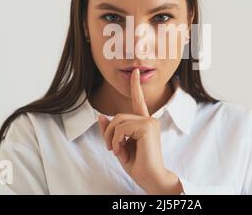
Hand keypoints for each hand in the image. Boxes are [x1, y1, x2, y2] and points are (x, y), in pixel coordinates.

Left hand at [97, 68, 182, 193]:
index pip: (138, 100)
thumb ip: (111, 131)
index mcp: (144, 122)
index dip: (135, 86)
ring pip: (118, 120)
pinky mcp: (147, 126)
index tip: (134, 72)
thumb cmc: (138, 164)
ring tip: (117, 151)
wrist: (151, 178)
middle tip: (111, 149)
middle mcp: (149, 119)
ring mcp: (149, 121)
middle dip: (109, 132)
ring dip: (111, 138)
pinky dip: (115, 141)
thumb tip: (100, 115)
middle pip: (118, 115)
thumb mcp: (119, 145)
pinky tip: (121, 151)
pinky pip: (121, 128)